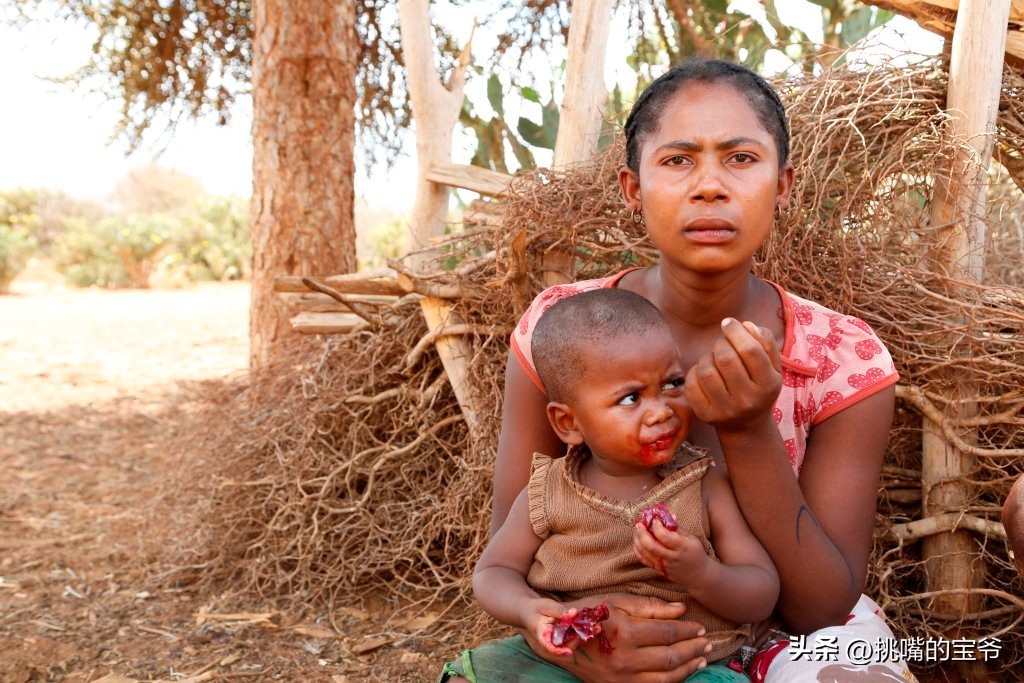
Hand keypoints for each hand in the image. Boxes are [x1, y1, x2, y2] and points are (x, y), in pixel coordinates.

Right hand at [520, 593, 710, 682]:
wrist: (556, 637)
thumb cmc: (587, 613)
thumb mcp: (616, 600)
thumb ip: (650, 607)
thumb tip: (681, 609)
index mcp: (626, 632)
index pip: (667, 633)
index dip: (687, 630)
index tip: (699, 626)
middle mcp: (625, 659)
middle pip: (670, 657)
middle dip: (692, 649)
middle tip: (707, 642)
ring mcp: (622, 677)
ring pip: (665, 678)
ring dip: (687, 668)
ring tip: (700, 658)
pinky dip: (671, 682)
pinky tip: (681, 673)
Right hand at [520, 597, 583, 656]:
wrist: (528, 612)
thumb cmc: (535, 608)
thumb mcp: (546, 605)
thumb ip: (559, 610)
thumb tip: (574, 613)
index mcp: (542, 635)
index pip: (548, 647)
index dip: (558, 652)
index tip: (568, 652)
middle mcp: (549, 642)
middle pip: (563, 648)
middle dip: (575, 642)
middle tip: (583, 628)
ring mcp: (556, 641)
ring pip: (568, 645)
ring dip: (578, 638)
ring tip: (583, 625)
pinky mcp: (561, 638)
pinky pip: (570, 639)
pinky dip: (576, 634)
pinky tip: (580, 625)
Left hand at [633, 520, 711, 588]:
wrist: (698, 575)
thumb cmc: (695, 553)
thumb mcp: (691, 538)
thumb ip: (677, 528)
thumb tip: (665, 515)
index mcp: (682, 547)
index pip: (665, 537)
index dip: (657, 527)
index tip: (655, 519)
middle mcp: (672, 558)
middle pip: (652, 546)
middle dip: (642, 533)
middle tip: (639, 524)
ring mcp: (664, 566)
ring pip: (645, 553)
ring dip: (637, 540)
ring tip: (636, 530)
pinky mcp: (659, 571)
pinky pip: (644, 560)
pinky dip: (638, 550)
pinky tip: (637, 541)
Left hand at [685, 318, 781, 431]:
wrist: (746, 425)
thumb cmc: (758, 386)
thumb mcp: (772, 367)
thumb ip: (765, 342)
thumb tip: (746, 324)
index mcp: (768, 385)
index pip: (750, 351)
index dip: (736, 331)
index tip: (728, 322)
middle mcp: (748, 400)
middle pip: (725, 358)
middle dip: (720, 343)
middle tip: (723, 344)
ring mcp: (725, 410)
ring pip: (706, 370)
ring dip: (707, 356)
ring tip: (714, 359)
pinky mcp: (705, 415)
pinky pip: (692, 383)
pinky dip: (695, 371)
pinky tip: (704, 373)